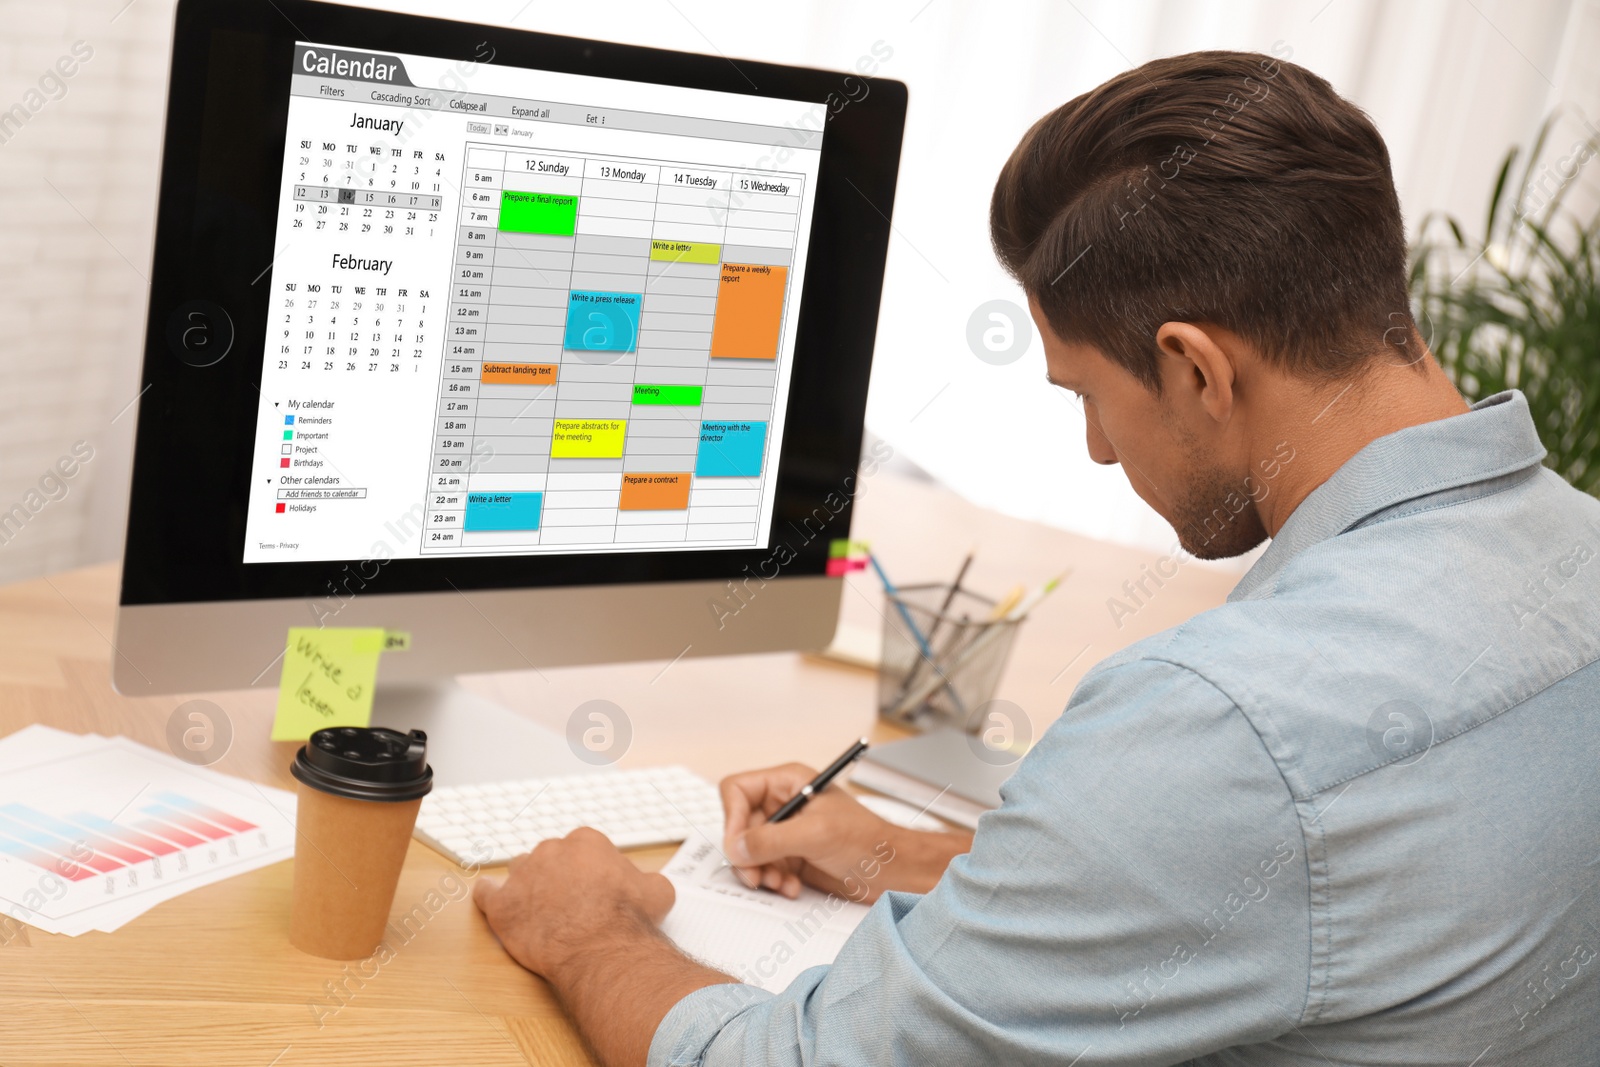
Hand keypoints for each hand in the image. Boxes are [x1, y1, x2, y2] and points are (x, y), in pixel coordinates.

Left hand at [473, 827, 674, 978]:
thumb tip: (648, 885)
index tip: (590, 888)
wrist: (602, 949)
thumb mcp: (657, 892)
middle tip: (568, 904)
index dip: (586, 871)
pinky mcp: (502, 905)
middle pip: (548, 858)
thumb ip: (646, 881)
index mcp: (585, 842)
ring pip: (519, 873)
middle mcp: (551, 850)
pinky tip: (495, 902)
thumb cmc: (628, 921)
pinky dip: (489, 896)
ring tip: (537, 910)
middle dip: (557, 878)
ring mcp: (523, 876)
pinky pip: (486, 892)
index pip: (580, 850)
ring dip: (527, 888)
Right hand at [721, 763, 970, 902]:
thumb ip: (771, 839)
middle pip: (739, 825)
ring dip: (760, 872)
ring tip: (778, 882)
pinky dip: (773, 881)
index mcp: (788, 782)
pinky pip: (765, 868)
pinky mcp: (792, 856)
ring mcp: (787, 832)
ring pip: (749, 851)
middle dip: (746, 854)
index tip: (739, 846)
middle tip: (755, 876)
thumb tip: (735, 847)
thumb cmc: (868, 840)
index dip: (732, 818)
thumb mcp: (816, 834)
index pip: (738, 790)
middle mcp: (783, 804)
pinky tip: (791, 887)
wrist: (893, 871)